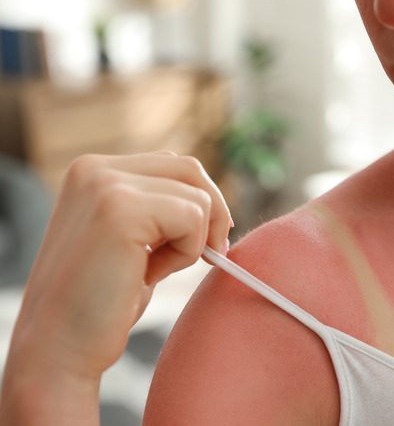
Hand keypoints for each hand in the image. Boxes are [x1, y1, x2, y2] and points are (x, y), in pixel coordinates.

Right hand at [1, 152, 230, 422]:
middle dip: (213, 216)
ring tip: (154, 272)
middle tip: (211, 255)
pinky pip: (193, 217)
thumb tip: (214, 204)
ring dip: (194, 241)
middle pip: (190, 170)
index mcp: (94, 171)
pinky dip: (187, 253)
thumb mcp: (133, 242)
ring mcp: (105, 184)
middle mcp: (95, 168)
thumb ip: (159, 211)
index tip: (207, 241)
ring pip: (198, 196)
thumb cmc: (102, 302)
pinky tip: (149, 276)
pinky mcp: (121, 209)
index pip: (175, 166)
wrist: (59, 348)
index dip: (203, 203)